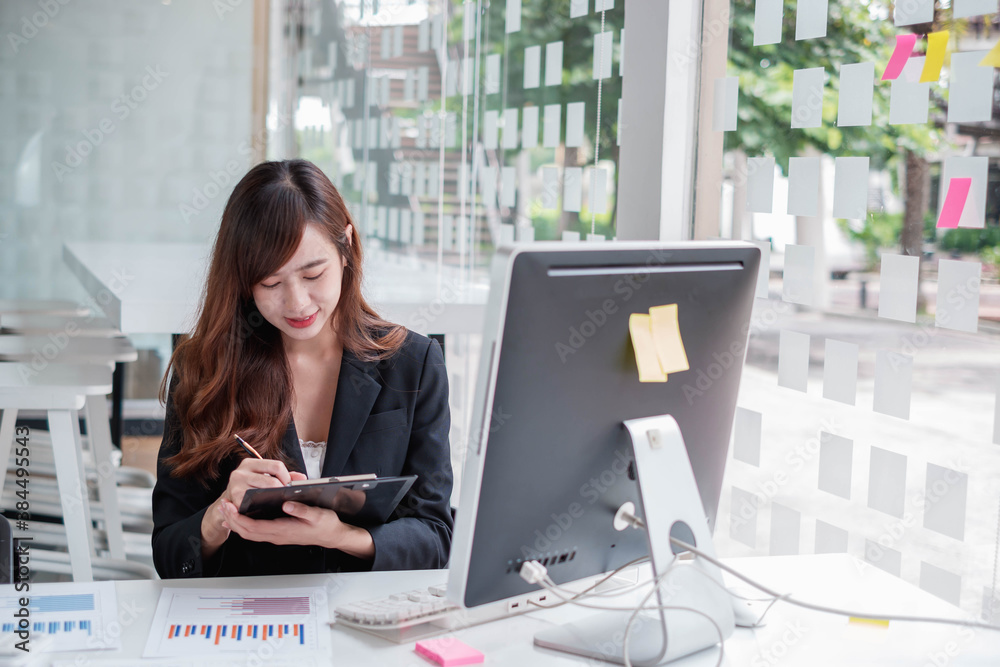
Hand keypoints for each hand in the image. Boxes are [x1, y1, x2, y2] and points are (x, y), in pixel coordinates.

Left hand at [218, 499, 374, 559]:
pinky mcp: (277, 532)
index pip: (254, 527)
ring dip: (236, 522)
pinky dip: (244, 524)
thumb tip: (287, 505)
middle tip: (223, 505)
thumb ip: (302, 510)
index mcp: (283, 530)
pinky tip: (239, 517)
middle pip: (246, 532)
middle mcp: (276, 535)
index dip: (239, 518)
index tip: (230, 506)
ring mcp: (276, 536)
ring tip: (227, 509)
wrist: (331, 535)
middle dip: (232, 519)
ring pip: (249, 533)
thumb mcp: (317, 515)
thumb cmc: (325, 525)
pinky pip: (255, 531)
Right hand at [221, 458, 303, 510]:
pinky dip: (263, 506)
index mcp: (249, 463)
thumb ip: (283, 475)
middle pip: (272, 481)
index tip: (288, 485)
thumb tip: (303, 478)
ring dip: (274, 498)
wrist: (228, 501)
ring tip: (278, 501)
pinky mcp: (235, 499)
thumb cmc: (250, 487)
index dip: (286, 477)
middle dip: (282, 489)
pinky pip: (255, 504)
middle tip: (285, 495)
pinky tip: (267, 508)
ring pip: (265, 492)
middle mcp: (240, 472)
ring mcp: (235, 486)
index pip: (276, 466)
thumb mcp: (264, 476)